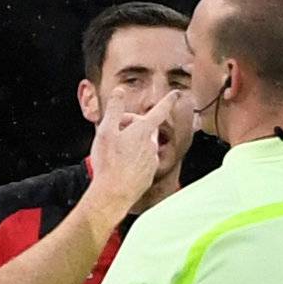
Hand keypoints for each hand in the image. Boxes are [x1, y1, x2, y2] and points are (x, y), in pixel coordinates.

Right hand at [88, 92, 171, 207]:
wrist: (114, 193)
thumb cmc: (108, 161)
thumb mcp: (106, 130)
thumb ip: (114, 109)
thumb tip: (120, 90)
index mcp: (143, 131)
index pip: (159, 111)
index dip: (168, 100)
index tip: (176, 93)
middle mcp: (152, 145)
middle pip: (145, 128)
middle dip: (131, 125)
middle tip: (113, 131)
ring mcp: (152, 160)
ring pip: (143, 144)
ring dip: (132, 143)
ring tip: (114, 152)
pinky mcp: (149, 173)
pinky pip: (142, 160)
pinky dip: (133, 158)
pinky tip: (120, 166)